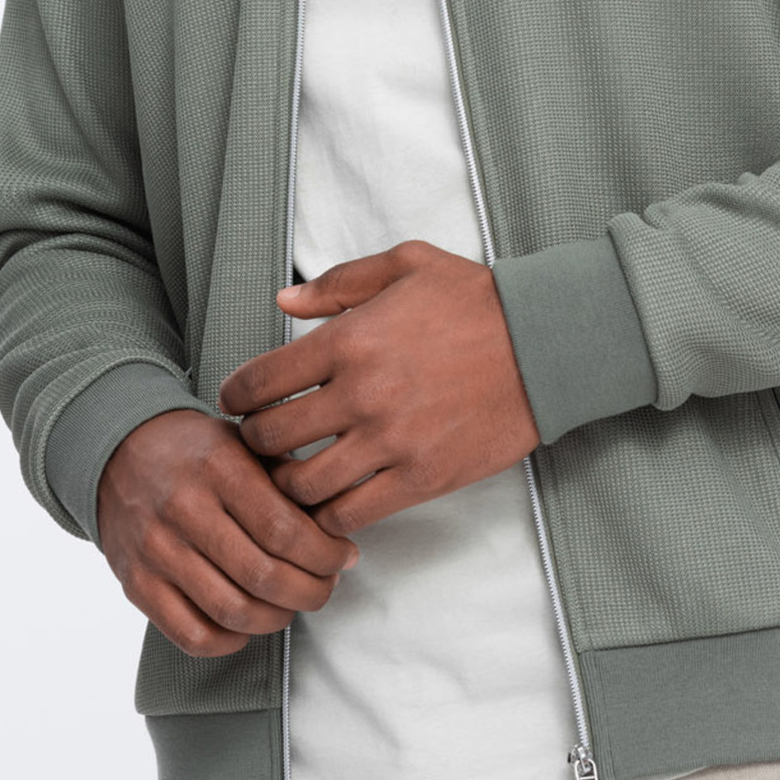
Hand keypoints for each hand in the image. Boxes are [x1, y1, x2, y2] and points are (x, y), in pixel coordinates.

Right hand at [95, 409, 359, 658]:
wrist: (119, 450)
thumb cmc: (198, 450)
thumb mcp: (245, 442)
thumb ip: (288, 480)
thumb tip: (336, 529)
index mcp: (219, 467)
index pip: (283, 529)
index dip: (324, 554)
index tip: (344, 557)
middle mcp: (184, 510)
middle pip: (263, 576)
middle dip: (310, 591)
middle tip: (326, 586)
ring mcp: (156, 551)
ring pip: (232, 611)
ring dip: (277, 618)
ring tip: (293, 603)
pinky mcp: (136, 584)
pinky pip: (191, 636)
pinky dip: (230, 641)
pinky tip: (248, 623)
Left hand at [219, 239, 541, 536]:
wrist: (546, 343)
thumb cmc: (477, 299)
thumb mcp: (407, 265)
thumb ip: (339, 283)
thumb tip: (283, 301)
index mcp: (350, 340)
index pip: (260, 380)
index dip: (234, 395)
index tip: (234, 402)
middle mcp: (362, 395)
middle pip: (272, 439)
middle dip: (254, 443)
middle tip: (259, 441)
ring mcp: (391, 442)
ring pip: (304, 486)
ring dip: (287, 484)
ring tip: (291, 475)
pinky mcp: (420, 478)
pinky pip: (351, 514)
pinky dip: (330, 514)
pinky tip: (332, 498)